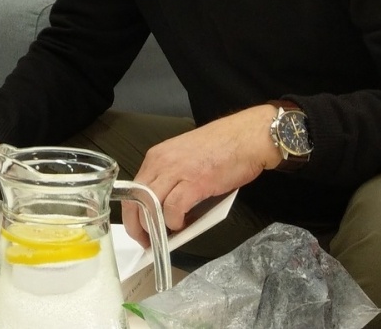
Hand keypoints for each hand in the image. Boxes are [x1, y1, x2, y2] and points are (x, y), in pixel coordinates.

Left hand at [122, 105, 277, 247]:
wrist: (247, 137)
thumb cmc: (222, 147)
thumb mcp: (185, 158)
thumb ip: (172, 179)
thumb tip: (166, 209)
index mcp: (157, 156)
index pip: (133, 189)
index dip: (133, 213)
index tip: (138, 228)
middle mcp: (161, 163)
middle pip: (136, 200)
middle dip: (137, 226)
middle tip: (146, 242)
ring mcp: (176, 172)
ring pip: (150, 207)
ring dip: (155, 228)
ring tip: (164, 238)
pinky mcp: (194, 183)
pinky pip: (174, 210)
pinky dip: (175, 222)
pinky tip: (183, 226)